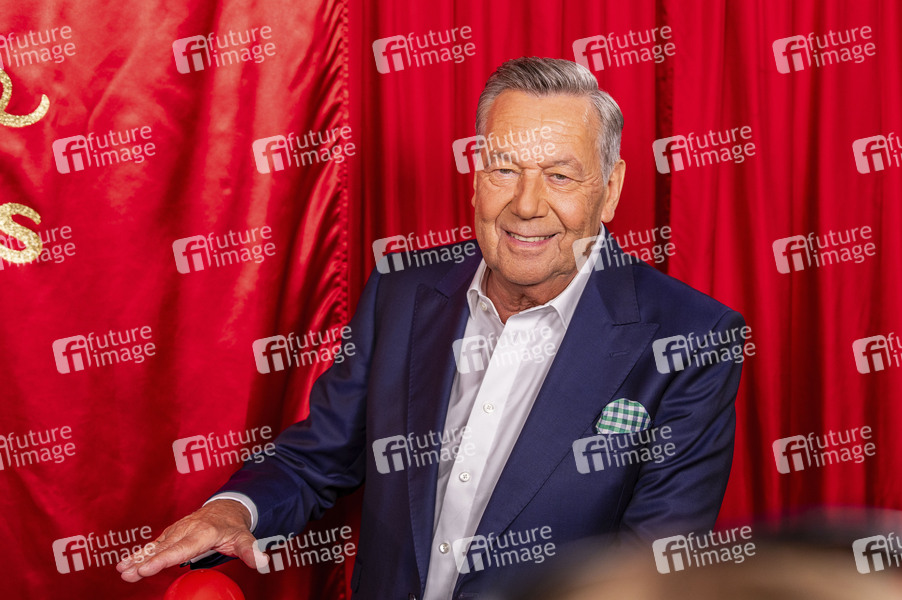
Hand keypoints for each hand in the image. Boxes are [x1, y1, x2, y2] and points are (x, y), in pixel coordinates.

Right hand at [116, 499, 267, 581]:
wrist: (226, 508)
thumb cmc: (233, 527)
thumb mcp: (245, 537)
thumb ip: (250, 550)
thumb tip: (262, 562)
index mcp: (203, 533)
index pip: (181, 549)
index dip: (163, 559)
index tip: (146, 569)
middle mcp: (187, 530)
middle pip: (164, 548)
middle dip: (145, 561)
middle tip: (128, 574)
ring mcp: (177, 530)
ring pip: (156, 546)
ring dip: (137, 558)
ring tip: (121, 571)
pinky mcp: (171, 533)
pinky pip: (154, 544)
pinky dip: (139, 553)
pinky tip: (125, 564)